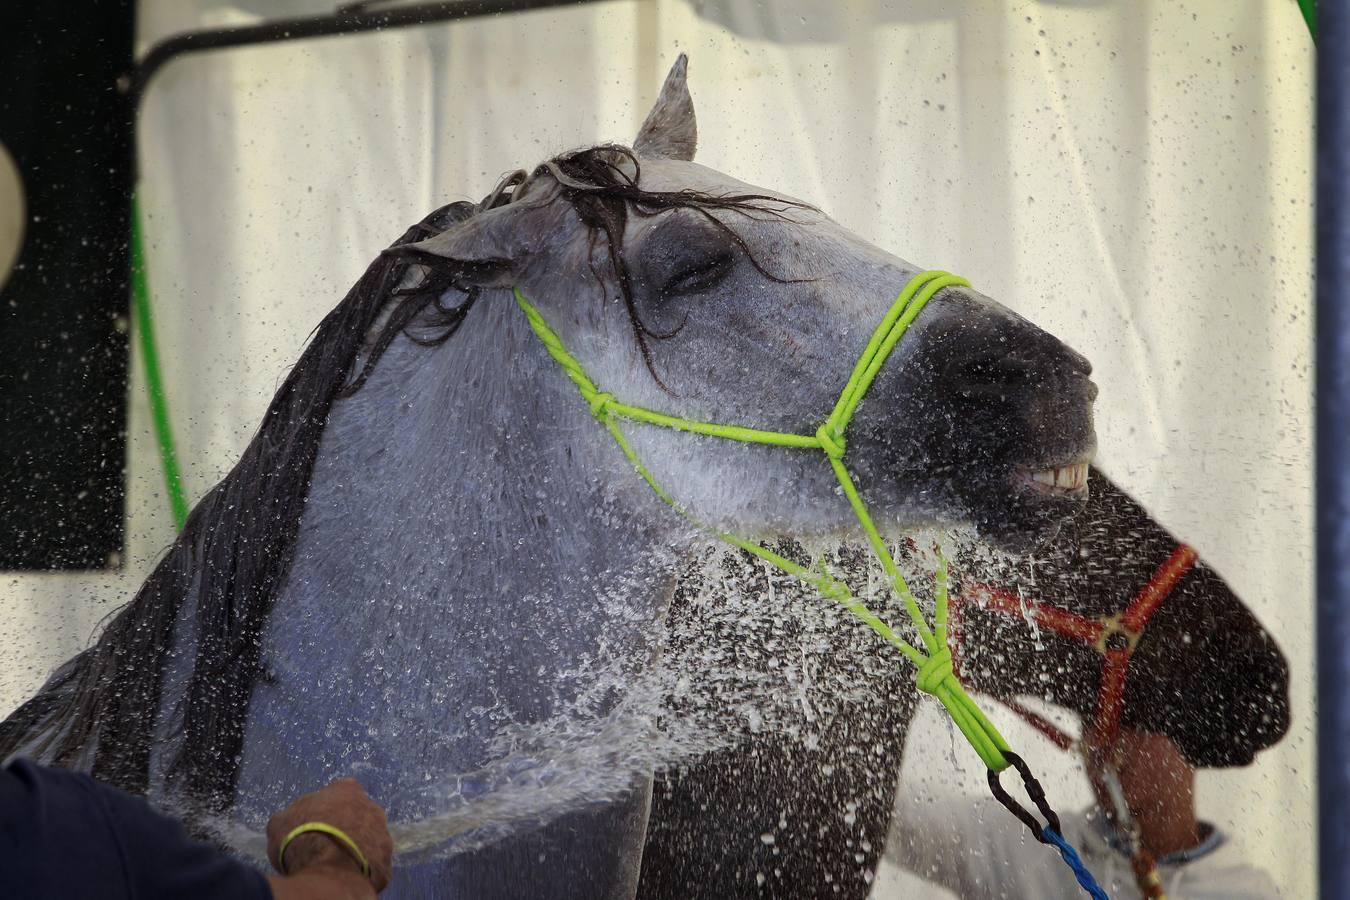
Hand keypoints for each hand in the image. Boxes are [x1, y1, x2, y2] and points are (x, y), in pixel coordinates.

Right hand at [266, 778, 393, 891]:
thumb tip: (294, 819)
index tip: (317, 822)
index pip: (341, 792)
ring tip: (338, 861)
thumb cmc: (302, 837)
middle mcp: (372, 807)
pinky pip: (373, 864)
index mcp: (347, 789)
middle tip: (328, 842)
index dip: (328, 808)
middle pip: (359, 815)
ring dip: (357, 846)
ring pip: (370, 839)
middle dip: (347, 826)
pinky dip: (362, 868)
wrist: (327, 869)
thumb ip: (294, 815)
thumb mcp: (281, 822)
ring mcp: (383, 834)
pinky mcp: (387, 862)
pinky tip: (347, 873)